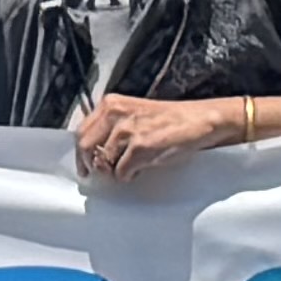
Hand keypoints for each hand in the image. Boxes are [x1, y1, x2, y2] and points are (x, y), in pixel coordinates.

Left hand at [72, 91, 253, 182]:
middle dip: (92, 164)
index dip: (81, 153)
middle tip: (103, 175)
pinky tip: (142, 169)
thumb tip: (93, 153)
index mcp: (111, 104)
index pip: (81, 131)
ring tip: (132, 167)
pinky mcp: (140, 147)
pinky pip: (122, 172)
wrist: (199, 120)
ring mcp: (127, 130)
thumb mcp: (134, 114)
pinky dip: (130, 176)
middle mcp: (115, 113)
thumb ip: (112, 127)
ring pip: (104, 163)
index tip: (85, 166)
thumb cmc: (169, 120)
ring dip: (115, 171)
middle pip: (85, 147)